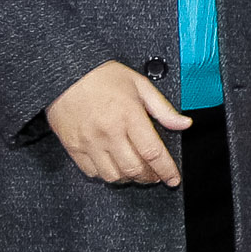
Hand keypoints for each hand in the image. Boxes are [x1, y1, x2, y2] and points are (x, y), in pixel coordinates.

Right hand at [47, 61, 190, 185]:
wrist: (66, 73)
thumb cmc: (103, 76)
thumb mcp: (139, 84)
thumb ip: (163, 108)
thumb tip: (184, 124)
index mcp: (129, 116)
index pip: (153, 153)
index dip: (167, 170)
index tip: (173, 179)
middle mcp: (109, 132)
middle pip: (134, 169)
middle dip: (149, 177)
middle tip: (154, 175)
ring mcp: (89, 142)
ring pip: (113, 175)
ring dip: (128, 178)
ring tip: (134, 170)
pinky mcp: (73, 147)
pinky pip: (91, 172)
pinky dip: (105, 174)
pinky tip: (113, 166)